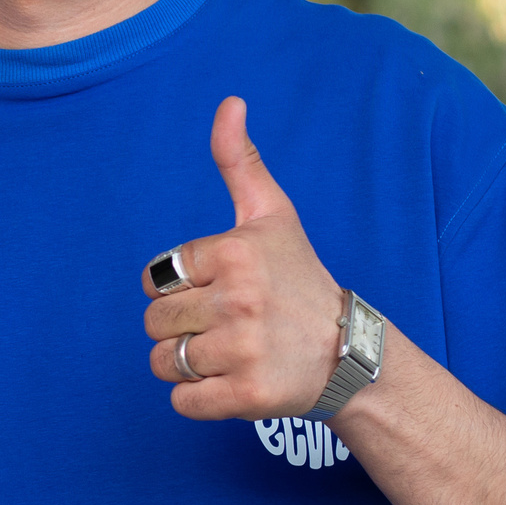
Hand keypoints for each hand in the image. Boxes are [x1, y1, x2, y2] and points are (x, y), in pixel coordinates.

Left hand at [142, 96, 347, 419]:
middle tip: (226, 325)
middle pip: (153, 322)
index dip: (183, 288)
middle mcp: (239, 300)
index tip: (224, 290)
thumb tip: (229, 102)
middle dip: (180, 327)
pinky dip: (198, 398)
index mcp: (234, 253)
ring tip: (228, 353)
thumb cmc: (299, 278)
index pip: (158, 278)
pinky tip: (232, 381)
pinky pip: (182, 402)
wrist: (352, 353)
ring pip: (162, 363)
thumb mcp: (273, 216)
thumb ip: (241, 162)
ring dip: (186, 364)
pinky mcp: (247, 396)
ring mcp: (244, 350)